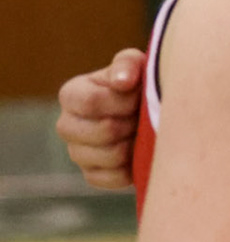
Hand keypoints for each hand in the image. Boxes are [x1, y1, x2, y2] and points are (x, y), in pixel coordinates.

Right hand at [56, 48, 145, 188]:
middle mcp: (67, 125)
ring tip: (142, 131)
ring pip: (110, 156)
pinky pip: (114, 177)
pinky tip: (138, 151)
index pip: (89, 102)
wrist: (150, 111)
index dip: (121, 101)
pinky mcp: (92, 175)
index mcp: (72, 95)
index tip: (139, 96)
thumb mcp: (134, 65)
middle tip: (142, 116)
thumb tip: (122, 81)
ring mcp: (77, 153)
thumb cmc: (138, 83)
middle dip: (131, 123)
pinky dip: (133, 166)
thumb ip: (127, 65)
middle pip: (103, 131)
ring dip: (135, 143)